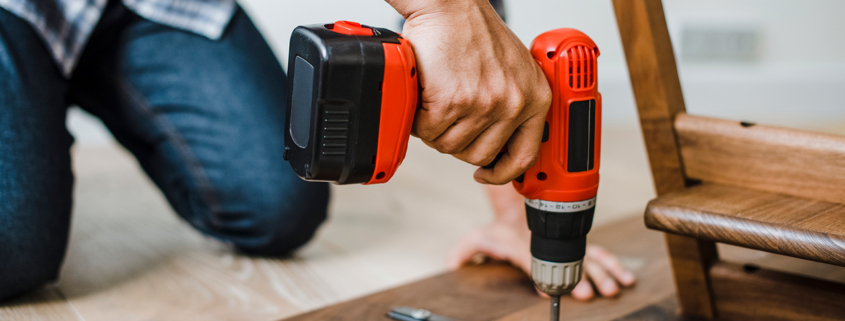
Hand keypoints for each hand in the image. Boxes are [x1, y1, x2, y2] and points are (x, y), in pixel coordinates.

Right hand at [387, 0, 552, 183]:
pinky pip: (428, 131)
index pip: (524, 155)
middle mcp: (515, 104)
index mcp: (535, 98)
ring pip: (449, 145)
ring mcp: (485, 104)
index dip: (501, 172)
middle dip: (456, 141)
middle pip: (478, 155)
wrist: (449, 5)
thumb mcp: (512, 70)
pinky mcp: (454, 101)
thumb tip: (494, 145)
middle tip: (447, 118)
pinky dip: (418, 118)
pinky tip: (424, 96)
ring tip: (435, 100)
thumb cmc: (473, 32)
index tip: (486, 173)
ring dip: (434, 128)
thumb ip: (511, 105)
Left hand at [447, 221, 635, 299]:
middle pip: (566, 259)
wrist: (518, 203)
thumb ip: (465, 251)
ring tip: (614, 286)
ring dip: (603, 271)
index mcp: (522, 243)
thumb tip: (451, 265)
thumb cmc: (499, 230)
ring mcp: (563, 240)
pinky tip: (625, 276)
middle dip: (582, 276)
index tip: (549, 291)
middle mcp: (546, 242)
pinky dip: (612, 263)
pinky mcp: (575, 242)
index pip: (530, 259)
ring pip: (588, 254)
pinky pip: (598, 251)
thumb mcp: (478, 236)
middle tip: (592, 292)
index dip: (539, 274)